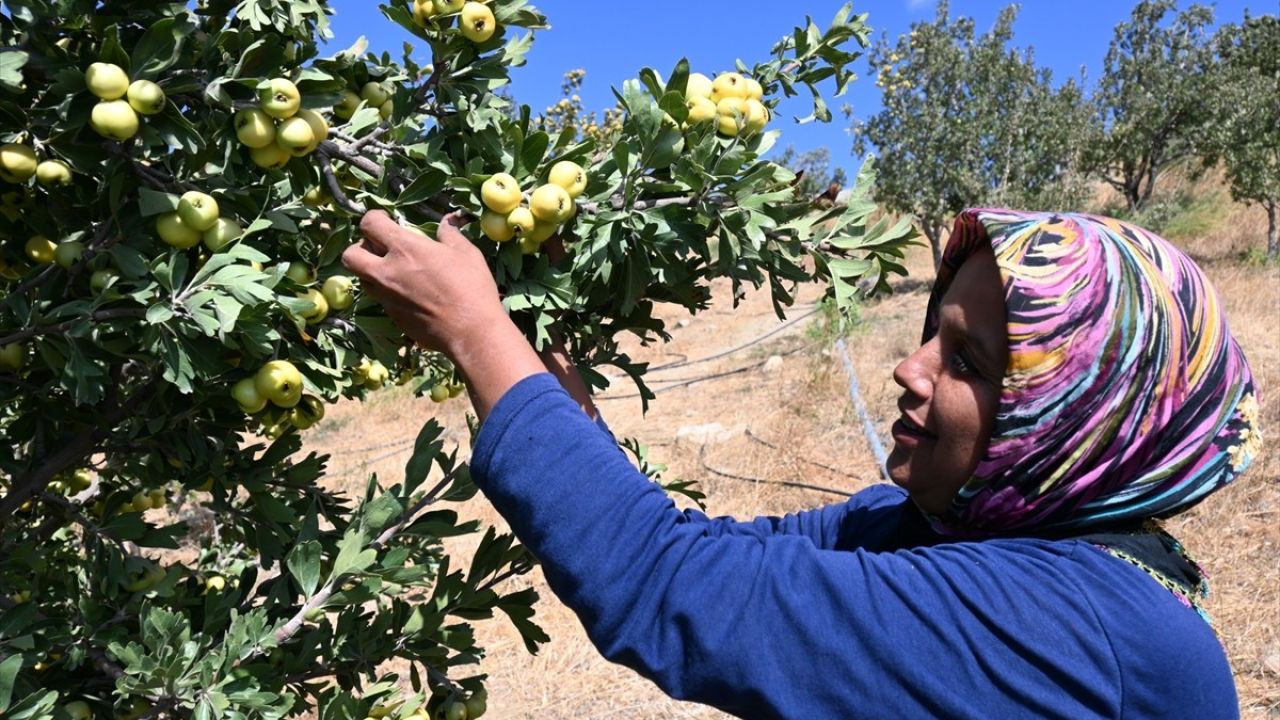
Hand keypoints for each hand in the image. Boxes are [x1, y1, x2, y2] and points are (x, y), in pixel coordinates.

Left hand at [342, 210, 545, 420]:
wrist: (470, 331)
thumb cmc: (471, 288)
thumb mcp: (466, 253)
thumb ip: (450, 234)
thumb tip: (448, 220)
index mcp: (405, 249)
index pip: (368, 224)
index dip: (374, 219)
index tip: (386, 221)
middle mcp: (387, 272)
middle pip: (350, 255)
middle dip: (360, 247)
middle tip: (380, 248)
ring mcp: (387, 297)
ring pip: (361, 278)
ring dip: (371, 271)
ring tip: (393, 271)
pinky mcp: (392, 316)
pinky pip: (379, 298)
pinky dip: (386, 292)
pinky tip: (408, 293)